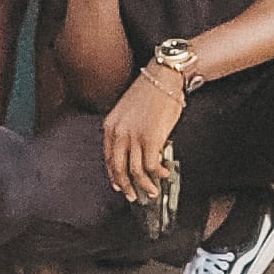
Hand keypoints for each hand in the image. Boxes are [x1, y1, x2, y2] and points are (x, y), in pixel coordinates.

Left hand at [103, 66, 186, 205]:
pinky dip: (159, 174)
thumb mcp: (127, 110)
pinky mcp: (151, 139)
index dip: (113, 175)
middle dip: (126, 186)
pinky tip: (165, 174)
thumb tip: (135, 151)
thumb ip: (126, 130)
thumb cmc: (150, 90)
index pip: (108, 158)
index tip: (119, 185)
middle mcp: (118, 133)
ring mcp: (134, 137)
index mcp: (110, 126)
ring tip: (152, 191)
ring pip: (136, 171)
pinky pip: (152, 166)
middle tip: (133, 196)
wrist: (163, 76)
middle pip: (118, 168)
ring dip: (145, 185)